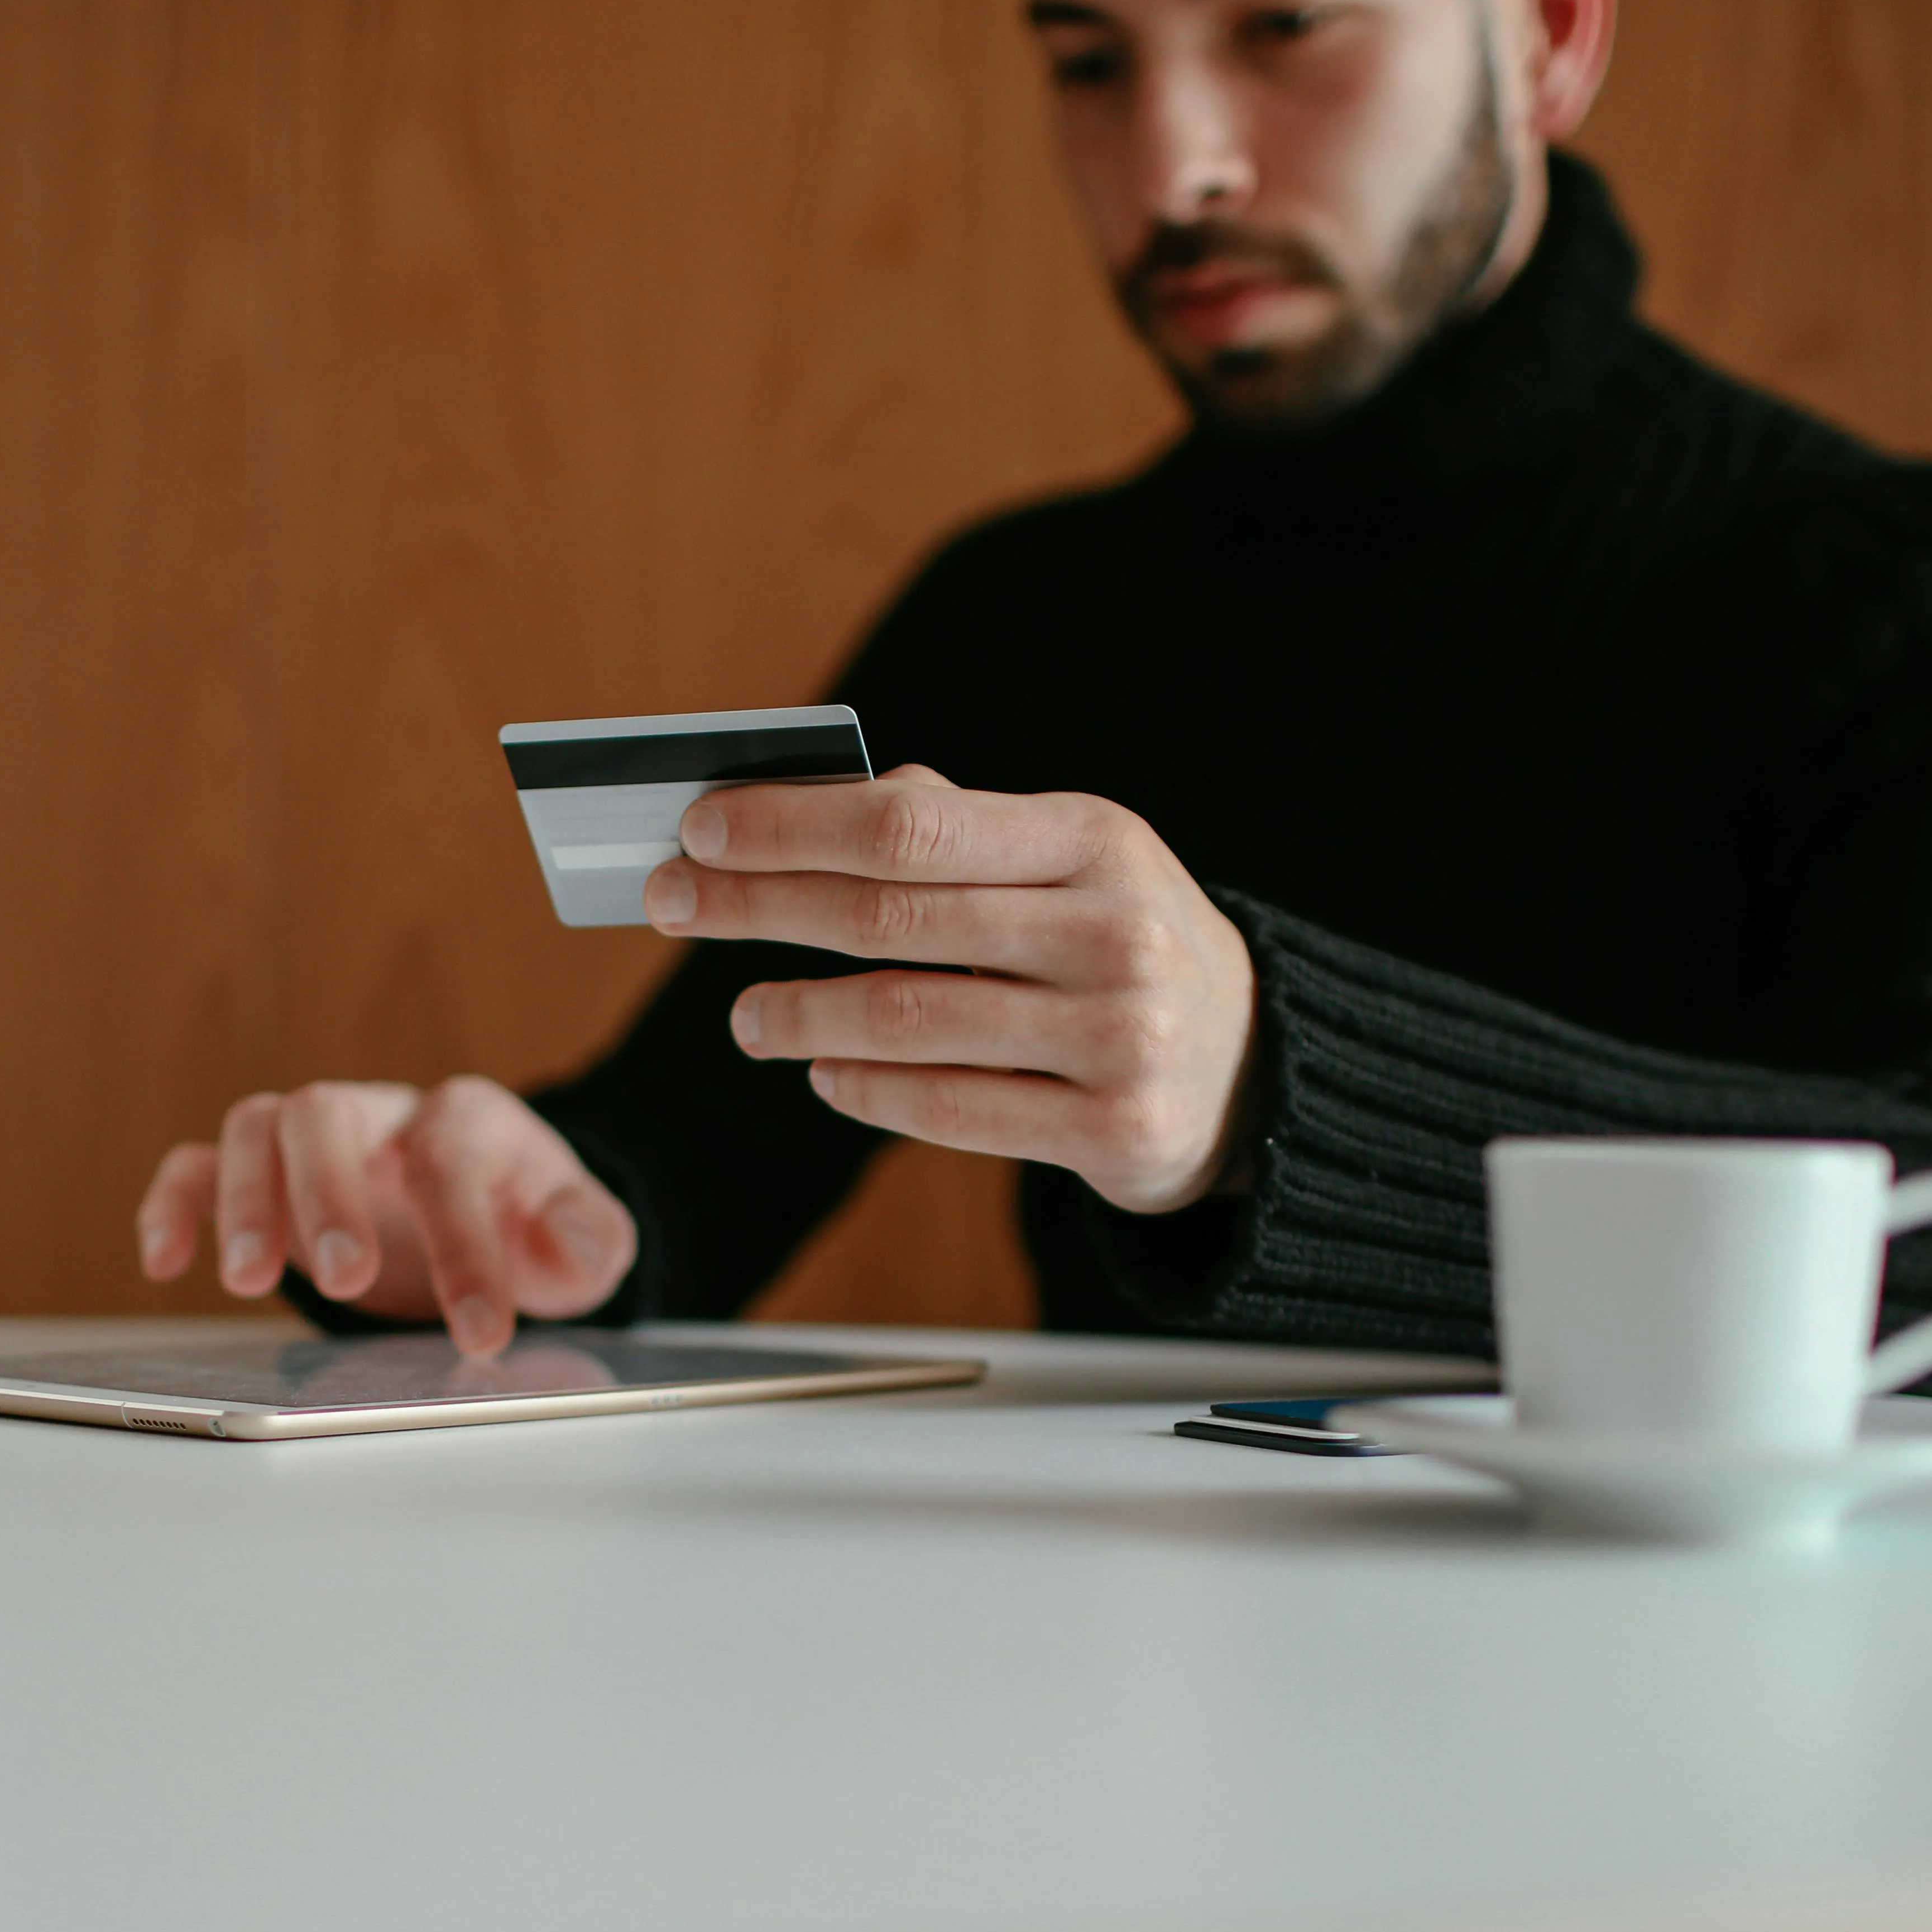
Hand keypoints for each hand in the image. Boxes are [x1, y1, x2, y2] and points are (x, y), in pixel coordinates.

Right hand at [136, 1076, 637, 1356]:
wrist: (492, 1205)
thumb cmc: (529, 1221)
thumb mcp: (585, 1237)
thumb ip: (590, 1237)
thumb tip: (567, 1246)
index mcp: (467, 1120)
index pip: (452, 1164)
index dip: (465, 1247)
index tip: (481, 1332)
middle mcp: (383, 1113)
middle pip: (328, 1113)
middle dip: (328, 1194)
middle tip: (344, 1278)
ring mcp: (318, 1138)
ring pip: (260, 1124)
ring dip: (245, 1197)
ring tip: (249, 1279)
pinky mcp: (267, 1173)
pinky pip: (199, 1163)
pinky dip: (174, 1202)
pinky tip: (165, 1260)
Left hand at [641, 764, 1257, 1212]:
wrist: (1257, 1067)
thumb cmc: (1123, 943)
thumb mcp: (1070, 860)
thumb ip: (952, 827)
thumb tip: (807, 799)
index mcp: (1096, 839)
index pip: (911, 821)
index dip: (793, 825)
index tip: (701, 828)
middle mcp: (1113, 931)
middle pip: (892, 917)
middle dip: (760, 907)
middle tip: (674, 905)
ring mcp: (1119, 1037)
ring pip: (910, 1021)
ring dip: (800, 1014)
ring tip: (745, 1017)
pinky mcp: (1114, 1132)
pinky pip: (950, 1110)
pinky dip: (867, 1091)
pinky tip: (822, 1073)